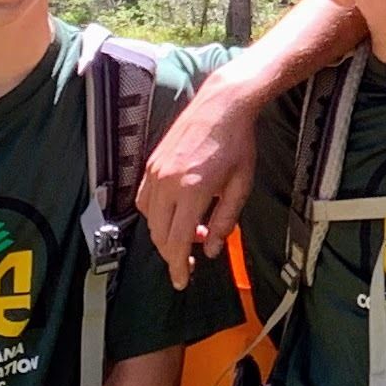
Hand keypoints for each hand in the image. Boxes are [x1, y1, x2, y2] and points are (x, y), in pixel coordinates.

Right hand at [138, 69, 265, 288]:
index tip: (182, 281)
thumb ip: (226, 221)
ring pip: (150, 220)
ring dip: (166, 234)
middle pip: (160, 235)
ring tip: (193, 232)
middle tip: (193, 259)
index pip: (178, 241)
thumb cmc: (238, 143)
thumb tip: (213, 250)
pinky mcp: (151, 164)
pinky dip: (155, 215)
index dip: (178, 266)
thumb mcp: (241, 185)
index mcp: (193, 190)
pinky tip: (175, 213)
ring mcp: (156, 171)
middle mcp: (168, 182)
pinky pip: (144, 200)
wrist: (223, 104)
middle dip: (173, 254)